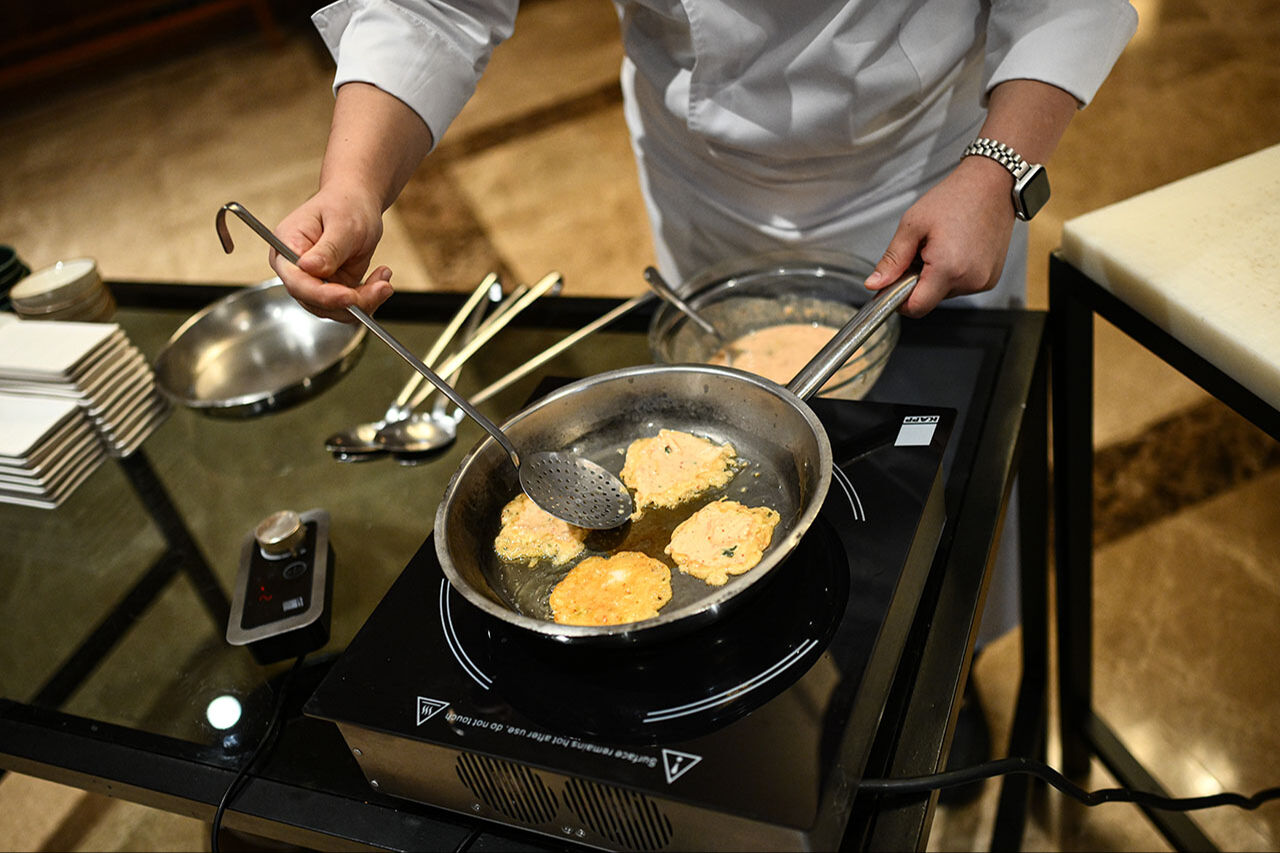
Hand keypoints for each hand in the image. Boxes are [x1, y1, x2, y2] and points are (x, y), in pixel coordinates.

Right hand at [270, 183, 394, 321]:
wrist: (357, 201)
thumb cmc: (345, 204)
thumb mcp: (342, 223)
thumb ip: (328, 249)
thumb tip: (308, 268)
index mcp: (286, 247)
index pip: (297, 282)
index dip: (322, 295)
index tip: (349, 297)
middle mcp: (296, 270)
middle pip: (316, 302)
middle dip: (351, 302)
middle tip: (382, 288)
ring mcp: (314, 282)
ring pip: (335, 309)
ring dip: (365, 301)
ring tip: (384, 280)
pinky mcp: (333, 289)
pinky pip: (349, 306)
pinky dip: (369, 298)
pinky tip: (382, 278)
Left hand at [863, 156, 1015, 317]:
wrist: (992, 184)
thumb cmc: (955, 198)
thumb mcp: (913, 225)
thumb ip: (893, 259)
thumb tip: (874, 284)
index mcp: (948, 268)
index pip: (916, 308)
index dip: (899, 301)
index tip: (893, 284)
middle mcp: (970, 280)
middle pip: (930, 300)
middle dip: (918, 282)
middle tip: (922, 251)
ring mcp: (984, 281)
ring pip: (945, 293)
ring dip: (936, 277)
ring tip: (942, 246)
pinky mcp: (991, 278)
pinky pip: (962, 286)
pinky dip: (953, 274)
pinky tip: (957, 250)